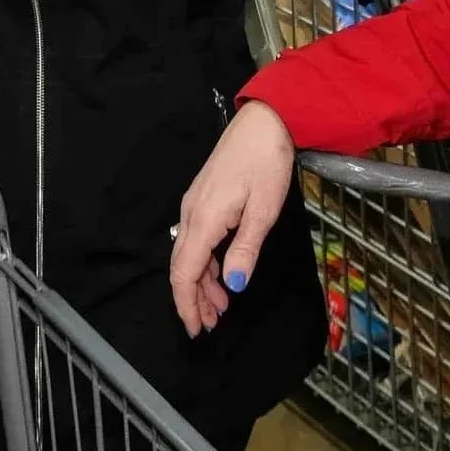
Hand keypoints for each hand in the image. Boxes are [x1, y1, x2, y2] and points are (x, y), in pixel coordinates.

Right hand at [170, 102, 297, 336]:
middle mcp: (191, 214)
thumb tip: (232, 284)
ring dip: (201, 283)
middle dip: (193, 299)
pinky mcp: (203, 199)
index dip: (187, 304)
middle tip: (211, 325)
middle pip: (181, 266)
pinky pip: (196, 240)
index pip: (185, 272)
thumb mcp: (264, 211)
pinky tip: (222, 273)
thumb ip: (246, 249)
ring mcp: (195, 205)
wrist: (264, 121)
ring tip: (220, 306)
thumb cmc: (267, 163)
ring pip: (188, 254)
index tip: (196, 329)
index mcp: (204, 219)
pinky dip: (206, 263)